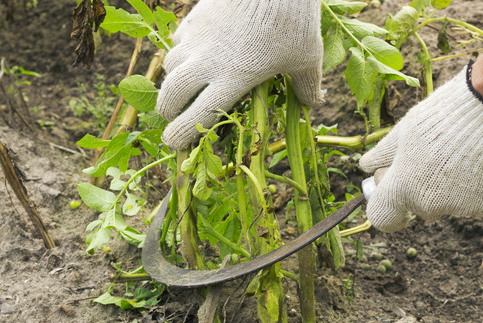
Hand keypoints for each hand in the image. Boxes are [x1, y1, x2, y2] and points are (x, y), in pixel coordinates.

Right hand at [157, 0, 323, 148]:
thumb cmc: (294, 21)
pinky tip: (195, 54)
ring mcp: (197, 38)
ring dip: (173, 81)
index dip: (181, 135)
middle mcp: (208, 62)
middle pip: (171, 95)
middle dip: (167, 111)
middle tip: (172, 117)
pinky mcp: (195, 18)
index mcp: (233, 80)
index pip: (197, 117)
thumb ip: (308, 86)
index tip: (173, 144)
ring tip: (185, 86)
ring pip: (170, 67)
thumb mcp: (307, 58)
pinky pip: (177, 42)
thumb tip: (315, 104)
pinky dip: (180, 53)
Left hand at [359, 64, 482, 232]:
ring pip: (449, 203)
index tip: (390, 194)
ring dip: (449, 187)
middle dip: (420, 188)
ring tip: (462, 152)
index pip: (382, 218)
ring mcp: (463, 208)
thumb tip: (366, 165)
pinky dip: (476, 185)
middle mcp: (432, 205)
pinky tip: (482, 159)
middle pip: (418, 208)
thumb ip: (383, 153)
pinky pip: (476, 201)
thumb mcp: (405, 129)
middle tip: (432, 157)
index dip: (384, 207)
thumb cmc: (446, 114)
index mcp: (404, 188)